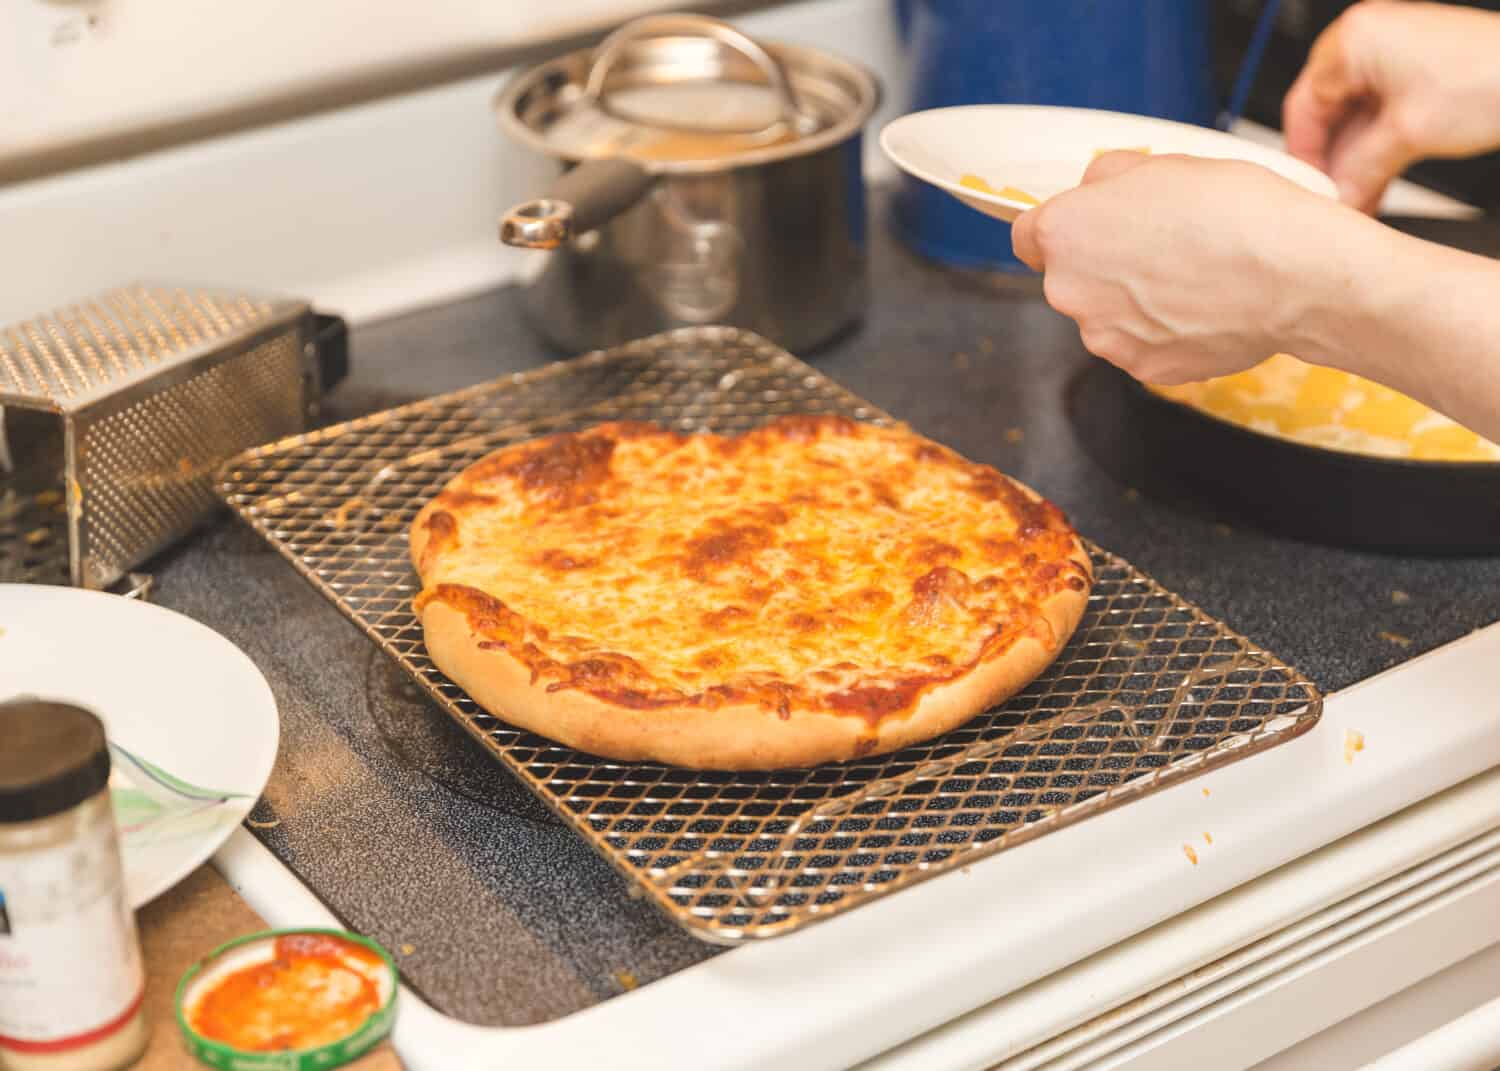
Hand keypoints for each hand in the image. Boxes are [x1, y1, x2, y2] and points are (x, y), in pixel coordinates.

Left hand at [1010, 151, 1379, 385]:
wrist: (1294, 274)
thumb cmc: (1233, 212)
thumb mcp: (1162, 163)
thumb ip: (1108, 178)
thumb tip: (1094, 189)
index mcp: (1064, 234)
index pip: (1027, 236)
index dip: (1058, 228)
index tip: (1083, 228)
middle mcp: (1070, 292)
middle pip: (1070, 278)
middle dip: (1101, 264)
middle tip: (1158, 246)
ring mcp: (1106, 338)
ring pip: (1105, 315)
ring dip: (1132, 300)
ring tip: (1189, 277)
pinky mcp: (1143, 368)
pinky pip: (1142, 344)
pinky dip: (1163, 330)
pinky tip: (1202, 308)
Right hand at [1283, 1, 1499, 213]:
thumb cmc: (1492, 77)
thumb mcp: (1410, 135)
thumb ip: (1359, 171)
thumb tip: (1336, 199)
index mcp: (1355, 38)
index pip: (1303, 106)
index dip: (1303, 156)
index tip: (1309, 189)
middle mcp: (1370, 39)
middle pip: (1326, 113)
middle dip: (1331, 162)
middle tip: (1333, 200)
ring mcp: (1394, 54)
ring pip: (1354, 119)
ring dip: (1355, 162)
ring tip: (1358, 199)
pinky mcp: (1415, 72)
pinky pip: (1380, 116)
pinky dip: (1377, 150)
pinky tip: (1376, 183)